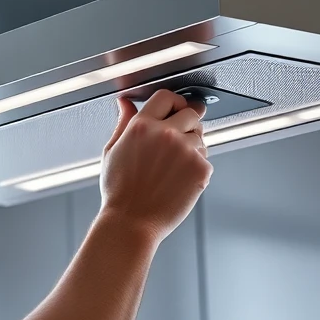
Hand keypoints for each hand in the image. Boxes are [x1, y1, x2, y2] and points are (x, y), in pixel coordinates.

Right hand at [98, 89, 213, 242]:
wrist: (131, 222)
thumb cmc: (119, 191)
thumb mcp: (113, 151)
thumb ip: (123, 122)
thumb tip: (125, 102)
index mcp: (142, 125)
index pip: (167, 96)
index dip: (174, 102)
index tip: (176, 109)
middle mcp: (166, 134)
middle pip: (191, 112)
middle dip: (187, 123)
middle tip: (178, 141)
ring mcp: (185, 151)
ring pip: (200, 137)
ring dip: (192, 147)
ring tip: (172, 168)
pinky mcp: (200, 168)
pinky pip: (206, 158)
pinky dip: (197, 167)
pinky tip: (179, 179)